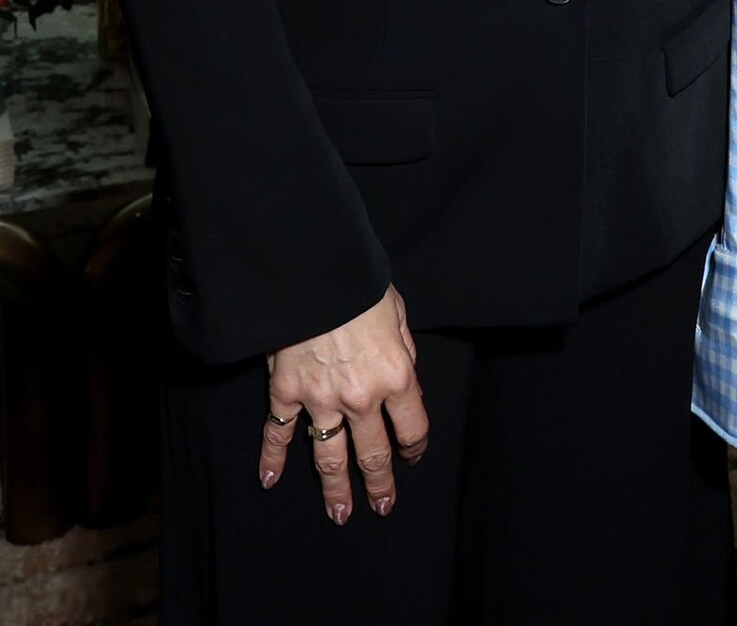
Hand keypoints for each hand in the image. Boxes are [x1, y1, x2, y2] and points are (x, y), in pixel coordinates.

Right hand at [260, 285, 427, 522]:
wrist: (315, 273)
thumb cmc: (361, 287)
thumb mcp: (398, 314)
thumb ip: (404, 352)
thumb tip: (408, 381)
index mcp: (396, 376)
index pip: (413, 428)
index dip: (415, 447)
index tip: (413, 456)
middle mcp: (361, 398)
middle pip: (373, 453)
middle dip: (380, 483)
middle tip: (382, 506)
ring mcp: (321, 399)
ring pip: (329, 456)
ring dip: (335, 488)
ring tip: (340, 514)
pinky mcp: (286, 392)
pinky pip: (279, 432)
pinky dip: (272, 458)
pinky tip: (270, 481)